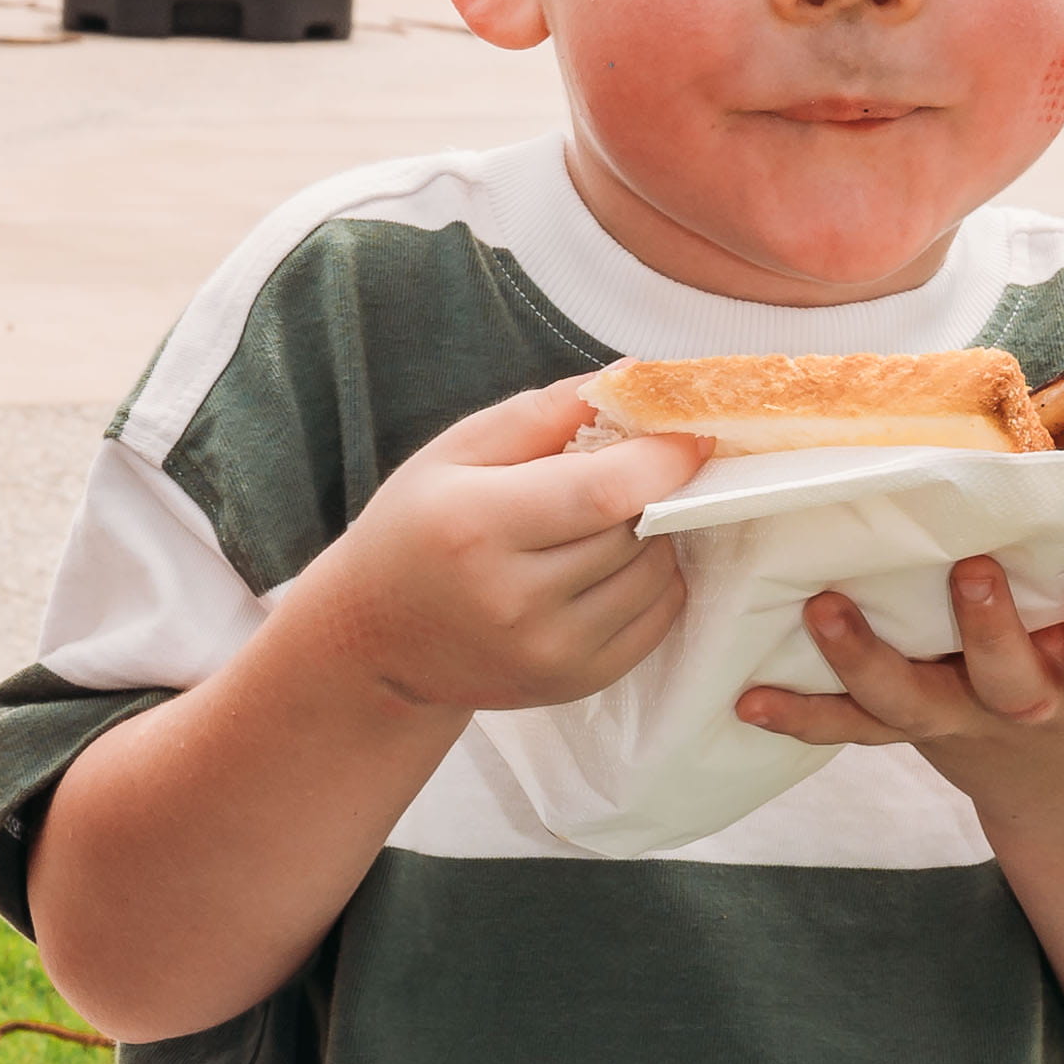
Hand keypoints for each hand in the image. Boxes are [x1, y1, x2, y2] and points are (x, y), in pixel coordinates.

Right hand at [284, 378, 702, 731]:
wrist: (374, 644)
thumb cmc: (413, 531)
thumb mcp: (453, 453)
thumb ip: (541, 413)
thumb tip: (632, 379)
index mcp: (478, 526)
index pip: (604, 491)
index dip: (663, 458)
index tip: (689, 434)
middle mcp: (515, 599)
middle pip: (634, 528)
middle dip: (648, 491)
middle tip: (626, 472)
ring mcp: (548, 651)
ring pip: (655, 574)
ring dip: (652, 536)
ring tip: (607, 522)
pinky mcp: (573, 683)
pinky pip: (657, 619)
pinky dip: (654, 582)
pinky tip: (613, 565)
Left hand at [737, 543, 1063, 836]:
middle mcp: (1036, 706)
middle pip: (1011, 680)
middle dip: (990, 628)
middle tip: (970, 570)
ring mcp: (968, 724)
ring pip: (914, 703)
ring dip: (866, 660)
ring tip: (822, 609)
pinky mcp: (916, 731)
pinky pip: (857, 728)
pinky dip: (803, 716)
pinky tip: (749, 700)